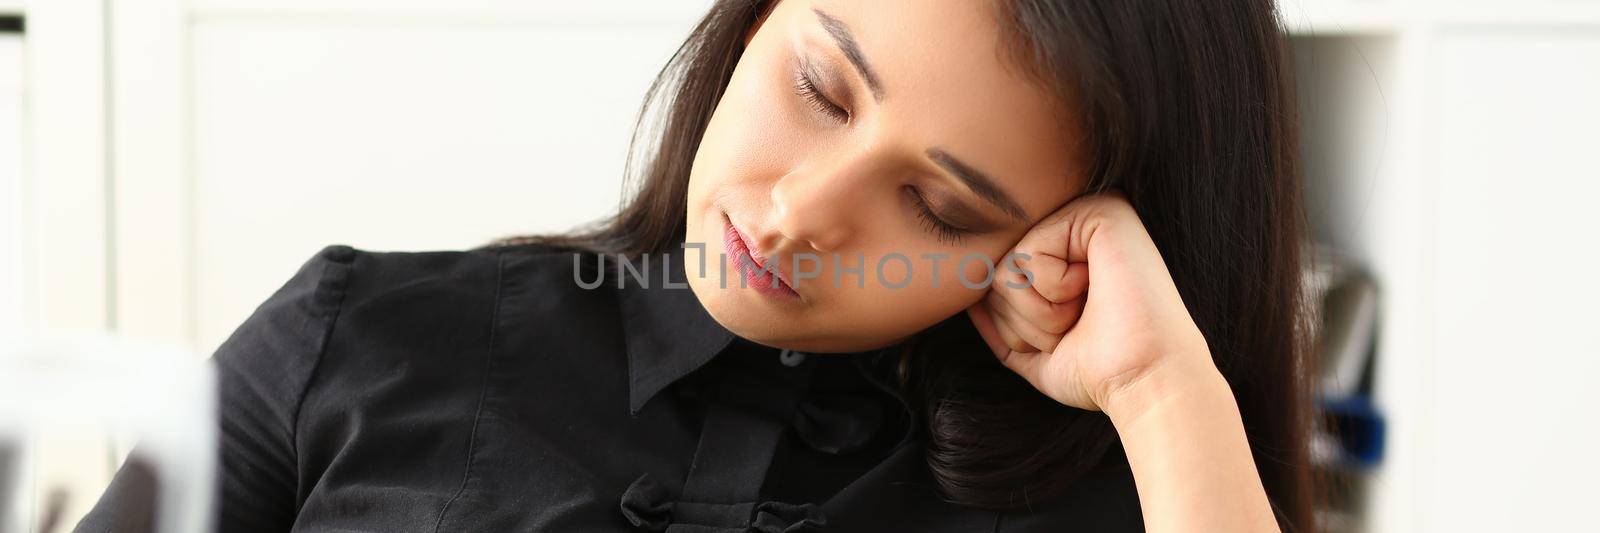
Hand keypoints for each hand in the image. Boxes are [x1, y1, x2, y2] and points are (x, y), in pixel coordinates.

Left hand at [967, 191, 1217, 413]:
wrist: (1142, 379)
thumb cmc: (1099, 372)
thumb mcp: (1038, 355)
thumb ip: (1004, 326)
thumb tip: (970, 302)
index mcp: (1067, 259)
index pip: (999, 285)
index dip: (1018, 327)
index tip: (1067, 338)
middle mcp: (1076, 231)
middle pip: (998, 273)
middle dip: (1027, 320)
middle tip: (1078, 327)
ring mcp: (1087, 217)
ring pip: (1007, 266)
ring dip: (1040, 311)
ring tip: (1086, 312)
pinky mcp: (1096, 212)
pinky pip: (1029, 252)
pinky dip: (1054, 290)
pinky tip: (1094, 290)